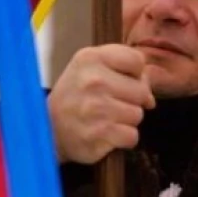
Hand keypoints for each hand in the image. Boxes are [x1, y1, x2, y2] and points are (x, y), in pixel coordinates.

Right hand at [49, 45, 154, 165]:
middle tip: (111, 104)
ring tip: (106, 119)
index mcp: (90, 58)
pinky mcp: (99, 134)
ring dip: (126, 120)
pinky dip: (123, 138)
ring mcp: (96, 108)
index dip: (134, 74)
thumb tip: (150, 96)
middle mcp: (93, 81)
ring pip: (138, 115)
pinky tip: (106, 134)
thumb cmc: (75, 96)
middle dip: (132, 101)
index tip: (120, 81)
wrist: (47, 129)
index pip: (137, 61)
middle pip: (141, 91)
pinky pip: (132, 136)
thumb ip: (122, 68)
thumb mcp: (89, 67)